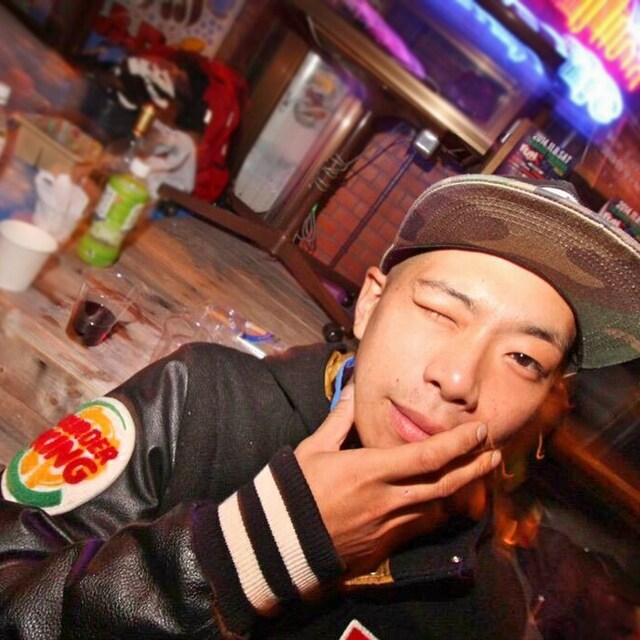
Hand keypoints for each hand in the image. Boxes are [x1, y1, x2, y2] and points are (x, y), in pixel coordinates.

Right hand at [295, 383, 500, 576]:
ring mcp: (390, 526)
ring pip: (439, 507)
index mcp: (371, 471)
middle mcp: (388, 499)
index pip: (427, 456)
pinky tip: (448, 501)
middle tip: (494, 452)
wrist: (282, 543)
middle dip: (474, 466)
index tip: (479, 431)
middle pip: (444, 483)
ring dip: (463, 489)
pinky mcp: (387, 545)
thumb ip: (340, 420)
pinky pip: (423, 526)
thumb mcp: (314, 449)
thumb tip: (353, 390)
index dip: (458, 443)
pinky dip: (440, 511)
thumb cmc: (297, 491)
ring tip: (480, 474)